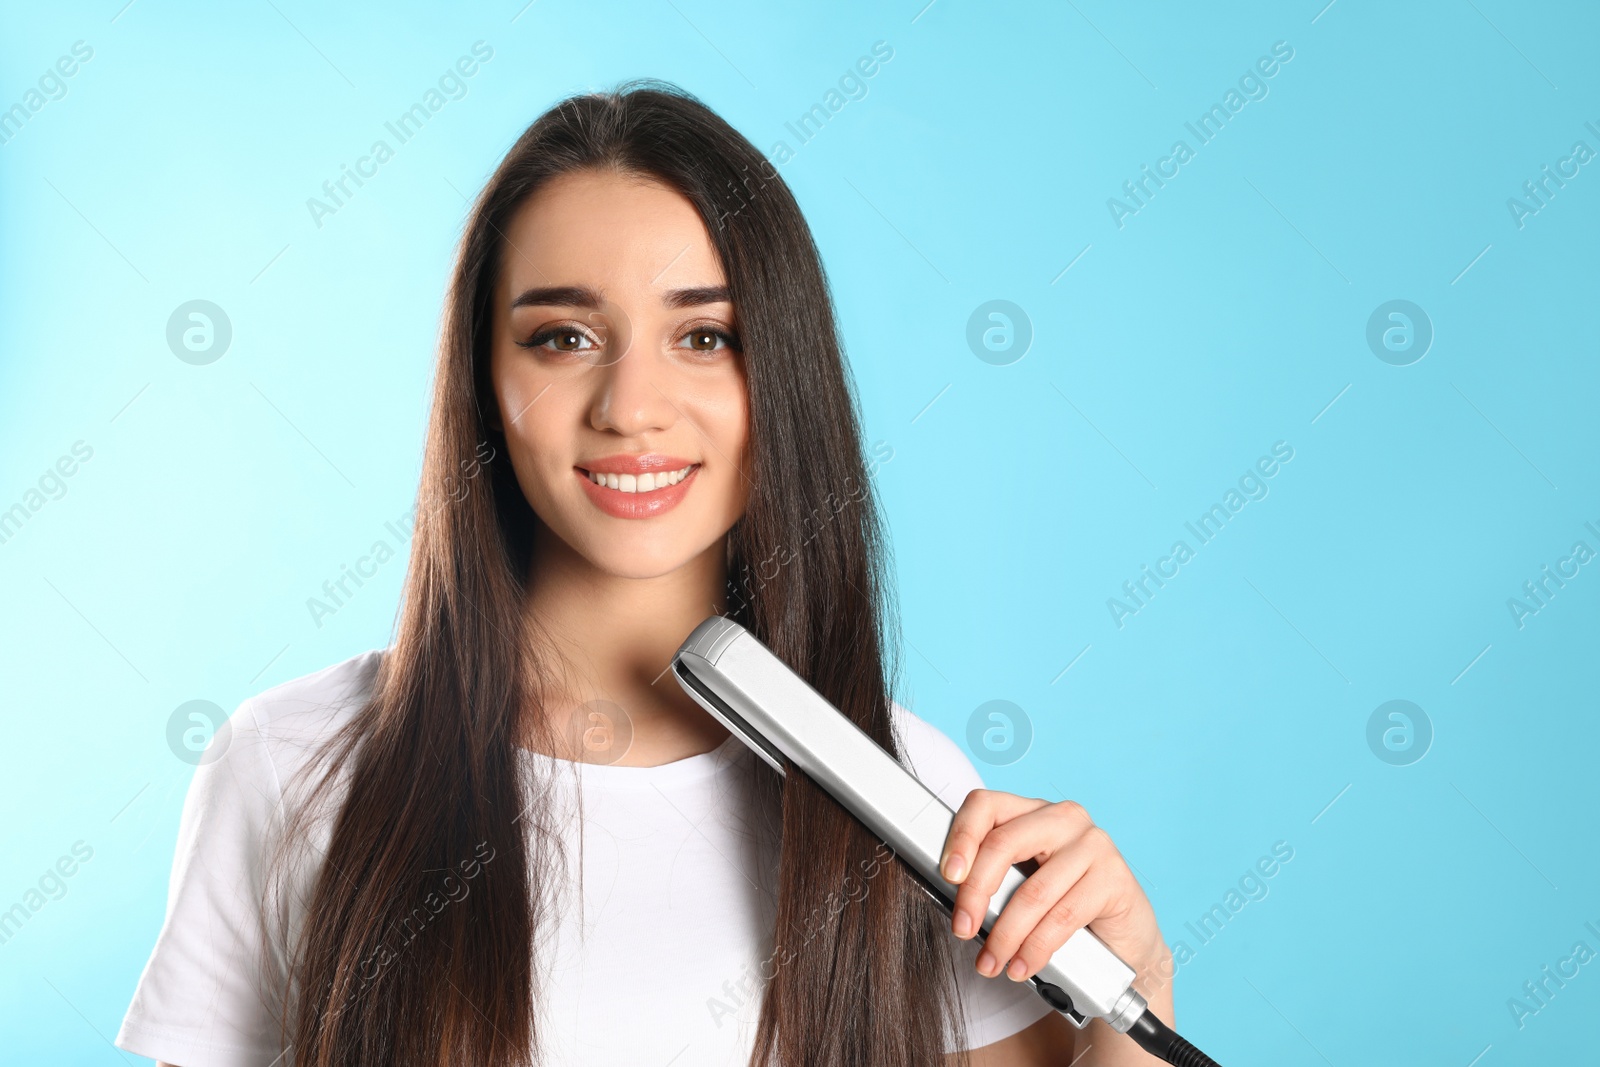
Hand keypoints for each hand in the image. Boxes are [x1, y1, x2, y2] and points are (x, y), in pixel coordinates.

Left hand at [938, 790, 1168, 987]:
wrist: (1125, 940)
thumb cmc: (1065, 907)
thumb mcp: (1024, 883)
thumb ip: (994, 878)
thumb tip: (952, 897)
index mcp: (1034, 811)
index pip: (986, 806)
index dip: (961, 837)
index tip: (948, 875)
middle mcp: (1064, 818)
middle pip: (1003, 843)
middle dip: (975, 893)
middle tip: (962, 930)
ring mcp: (1093, 844)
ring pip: (1033, 891)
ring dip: (1005, 935)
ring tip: (991, 962)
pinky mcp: (1114, 878)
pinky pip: (1063, 917)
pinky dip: (1036, 948)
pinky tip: (1023, 966)